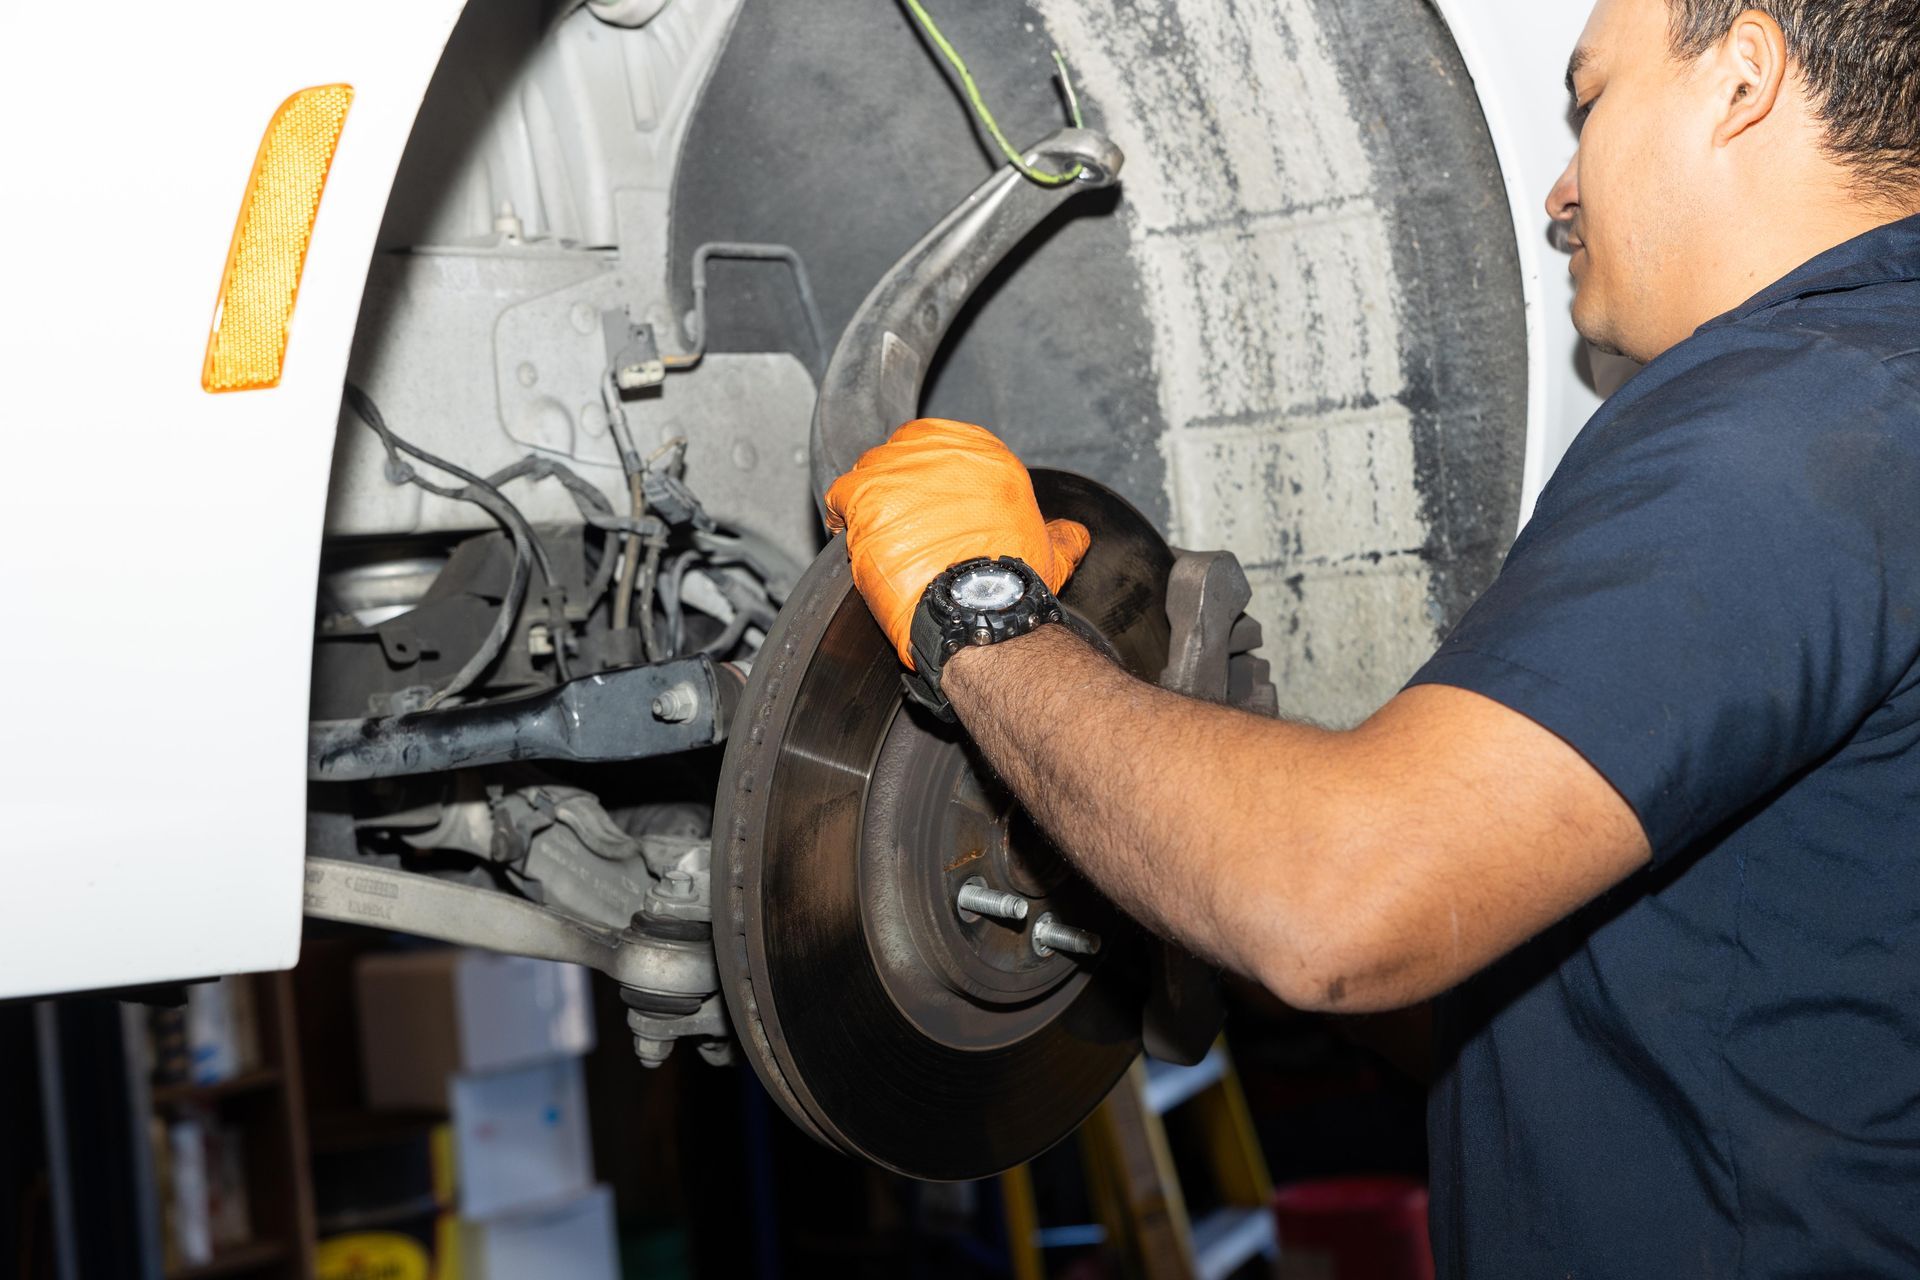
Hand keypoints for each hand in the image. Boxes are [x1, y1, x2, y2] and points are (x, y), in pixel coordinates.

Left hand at [823, 418, 1090, 667]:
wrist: (979, 609)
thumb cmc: (1011, 584)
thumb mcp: (1051, 554)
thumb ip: (1062, 536)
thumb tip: (1075, 535)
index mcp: (986, 455)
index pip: (941, 447)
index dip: (929, 479)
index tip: (928, 506)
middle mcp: (942, 451)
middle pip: (903, 455)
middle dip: (900, 487)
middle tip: (902, 524)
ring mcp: (900, 468)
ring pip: (870, 471)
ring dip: (871, 501)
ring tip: (878, 537)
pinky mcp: (865, 494)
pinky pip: (839, 494)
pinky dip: (842, 516)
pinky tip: (852, 539)